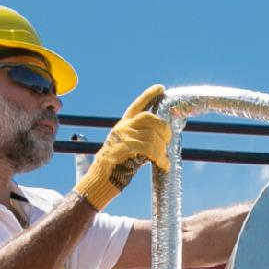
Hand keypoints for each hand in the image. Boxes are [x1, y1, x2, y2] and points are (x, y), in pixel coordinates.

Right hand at [75, 84, 168, 208]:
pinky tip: (163, 165)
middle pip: (149, 118)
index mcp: (123, 125)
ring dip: (162, 148)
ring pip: (151, 136)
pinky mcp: (123, 148)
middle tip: (168, 140)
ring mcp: (121, 137)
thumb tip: (162, 139)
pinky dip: (160, 158)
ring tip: (164, 159)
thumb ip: (142, 139)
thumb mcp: (129, 148)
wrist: (100, 179)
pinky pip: (148, 149)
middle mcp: (122, 127)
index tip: (161, 88)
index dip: (149, 95)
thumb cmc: (118, 166)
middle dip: (163, 128)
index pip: (137, 106)